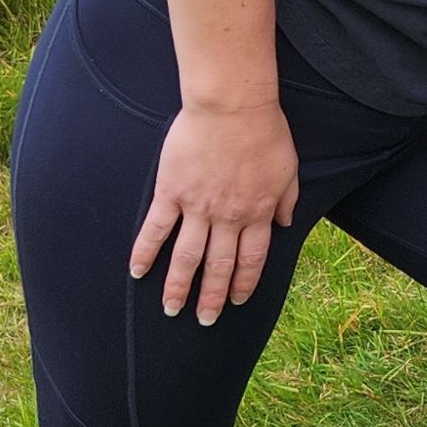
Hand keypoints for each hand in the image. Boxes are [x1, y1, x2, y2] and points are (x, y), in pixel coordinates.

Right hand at [129, 98, 299, 324]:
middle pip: (219, 266)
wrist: (233, 106)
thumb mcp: (289, 167)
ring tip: (171, 309)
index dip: (244, 284)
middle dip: (212, 297)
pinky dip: (145, 253)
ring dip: (179, 287)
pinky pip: (156, 229)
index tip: (237, 302)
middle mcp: (228, 217)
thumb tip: (286, 224)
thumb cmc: (265, 131)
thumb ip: (287, 199)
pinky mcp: (171, 192)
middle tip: (204, 320)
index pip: (252, 259)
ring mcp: (198, 207)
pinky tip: (137, 272)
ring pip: (187, 257)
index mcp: (258, 212)